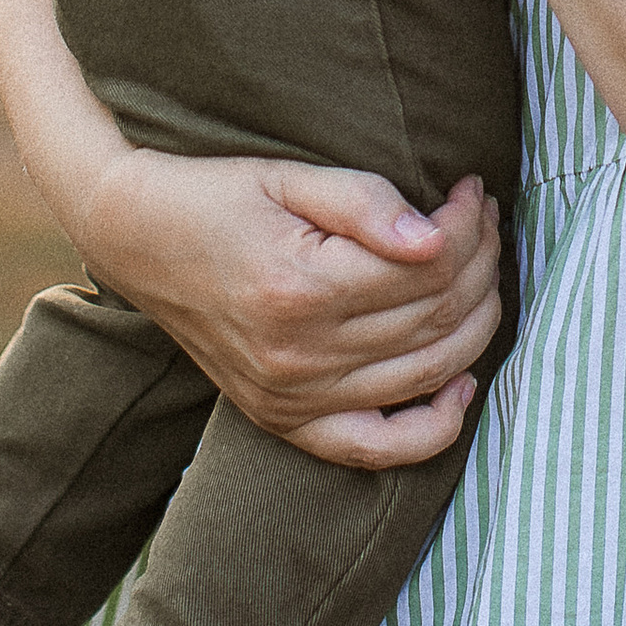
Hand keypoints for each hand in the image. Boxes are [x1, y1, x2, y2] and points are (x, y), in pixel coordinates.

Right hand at [78, 152, 505, 465]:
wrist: (138, 237)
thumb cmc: (217, 196)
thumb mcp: (288, 177)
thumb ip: (366, 203)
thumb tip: (437, 239)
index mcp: (299, 287)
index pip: (426, 267)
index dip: (467, 227)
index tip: (474, 192)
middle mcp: (298, 355)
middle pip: (433, 318)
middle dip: (481, 264)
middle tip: (488, 223)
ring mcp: (290, 398)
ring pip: (424, 373)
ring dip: (475, 323)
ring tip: (485, 272)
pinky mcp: (283, 420)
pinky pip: (374, 448)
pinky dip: (431, 429)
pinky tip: (462, 386)